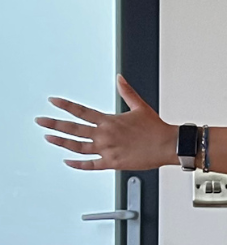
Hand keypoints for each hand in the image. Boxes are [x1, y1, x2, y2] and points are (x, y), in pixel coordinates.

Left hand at [36, 77, 174, 170]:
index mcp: (109, 121)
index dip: (65, 105)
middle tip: (40, 121)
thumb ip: (127, 92)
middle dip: (54, 124)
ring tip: (49, 138)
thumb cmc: (156, 129)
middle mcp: (105, 135)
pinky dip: (78, 164)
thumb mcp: (140, 107)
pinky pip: (91, 165)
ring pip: (78, 147)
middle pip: (74, 129)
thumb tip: (120, 78)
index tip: (53, 101)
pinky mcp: (113, 163)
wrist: (168, 145)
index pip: (81, 111)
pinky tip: (68, 162)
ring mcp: (107, 150)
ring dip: (62, 142)